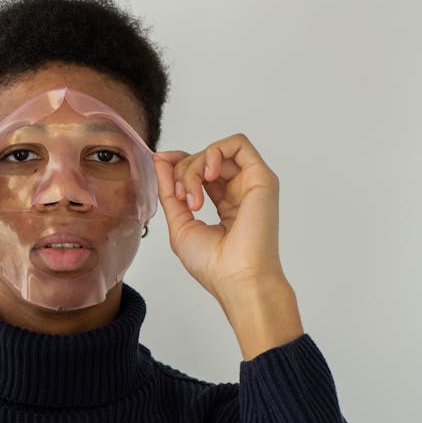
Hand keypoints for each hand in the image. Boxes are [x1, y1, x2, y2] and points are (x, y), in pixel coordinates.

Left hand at [152, 134, 286, 302]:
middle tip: (182, 200)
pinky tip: (207, 175)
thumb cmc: (213, 264)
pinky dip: (215, 151)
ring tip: (193, 199)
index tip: (161, 164)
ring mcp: (251, 183)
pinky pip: (238, 144)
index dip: (179, 163)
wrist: (236, 279)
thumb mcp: (179, 224)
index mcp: (224, 203)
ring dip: (195, 167)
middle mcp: (239, 191)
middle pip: (204, 159)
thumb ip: (170, 191)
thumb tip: (160, 160)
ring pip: (216, 152)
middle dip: (182, 172)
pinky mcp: (262, 178)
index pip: (200, 170)